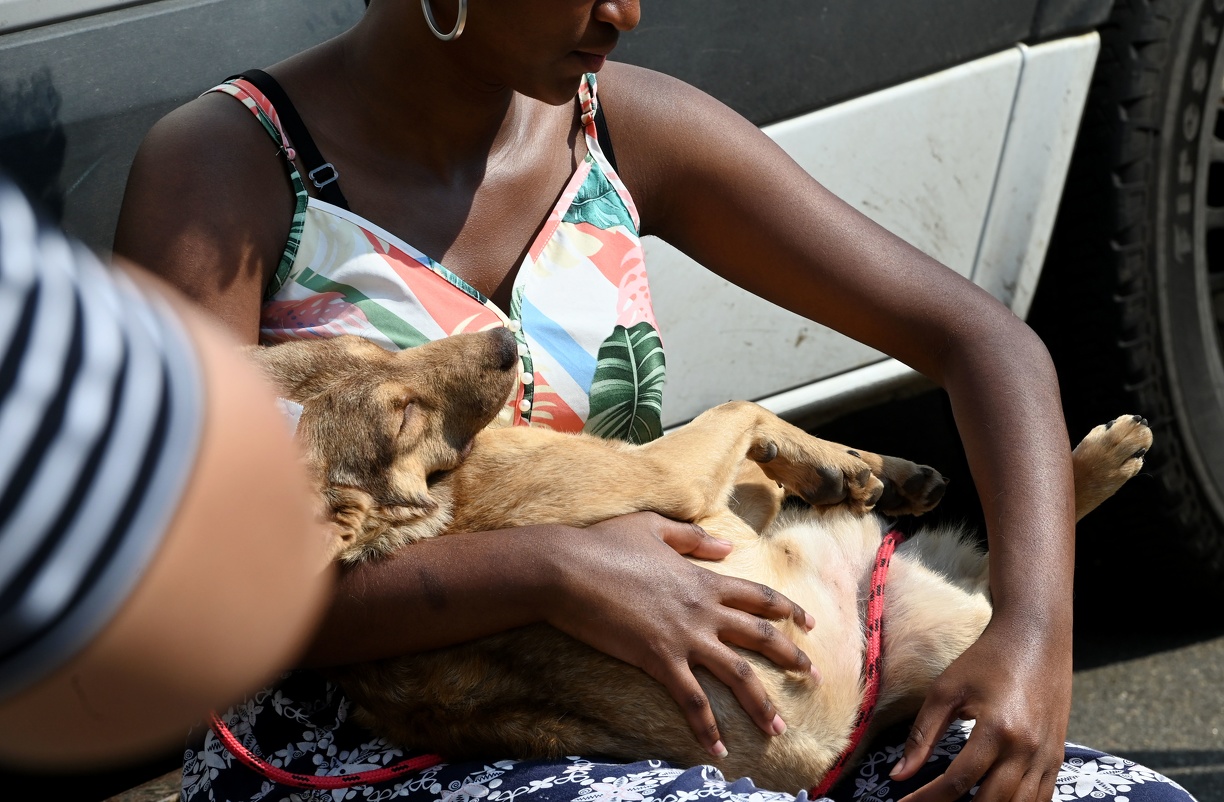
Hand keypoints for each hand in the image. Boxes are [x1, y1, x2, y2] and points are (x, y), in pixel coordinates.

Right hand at [541, 511, 817, 757]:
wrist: (568, 569)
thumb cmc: (603, 544)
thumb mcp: (653, 528)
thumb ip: (694, 539)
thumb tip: (728, 545)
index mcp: (703, 579)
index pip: (758, 596)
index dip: (788, 609)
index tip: (809, 624)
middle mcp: (703, 610)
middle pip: (761, 637)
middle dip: (792, 659)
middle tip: (815, 677)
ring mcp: (684, 636)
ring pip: (738, 675)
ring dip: (762, 704)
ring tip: (779, 728)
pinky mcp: (659, 659)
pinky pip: (692, 701)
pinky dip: (708, 728)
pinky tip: (718, 750)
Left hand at [890, 617, 1071, 801]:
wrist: (1036, 636)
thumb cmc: (986, 659)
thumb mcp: (947, 690)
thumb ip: (922, 734)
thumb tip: (898, 775)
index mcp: (997, 729)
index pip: (958, 781)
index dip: (928, 799)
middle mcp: (1027, 748)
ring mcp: (1047, 756)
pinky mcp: (1058, 756)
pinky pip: (1041, 799)